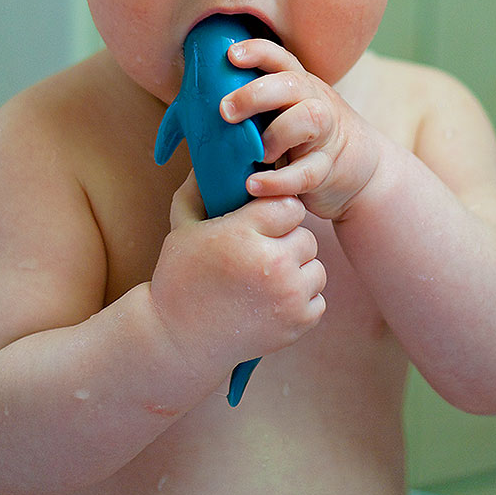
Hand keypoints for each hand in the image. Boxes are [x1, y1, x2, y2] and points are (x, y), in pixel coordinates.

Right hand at [150, 172, 325, 370]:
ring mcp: (287, 297)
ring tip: (266, 278)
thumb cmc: (179, 277)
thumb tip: (213, 153)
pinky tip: (272, 300)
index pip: (288, 205)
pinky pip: (318, 298)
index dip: (275, 213)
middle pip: (305, 235)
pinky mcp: (296, 324)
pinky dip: (300, 299)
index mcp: (243, 234)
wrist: (177, 341)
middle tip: (260, 254)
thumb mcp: (183, 225)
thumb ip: (201, 187)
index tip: (260, 224)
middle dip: (286, 242)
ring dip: (297, 270)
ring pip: (316, 266)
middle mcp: (271, 264)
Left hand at [221, 39, 380, 219]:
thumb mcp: (280, 115)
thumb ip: (246, 111)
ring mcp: (326, 133)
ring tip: (255, 154)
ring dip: (276, 134)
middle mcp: (313, 100)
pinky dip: (280, 181)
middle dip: (256, 93)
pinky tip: (254, 185)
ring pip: (308, 118)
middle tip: (226, 111)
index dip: (256, 52)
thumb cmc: (303, 139)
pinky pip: (308, 172)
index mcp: (297, 84)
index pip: (279, 58)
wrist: (359, 171)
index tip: (230, 56)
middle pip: (291, 83)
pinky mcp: (328, 168)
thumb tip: (185, 113)